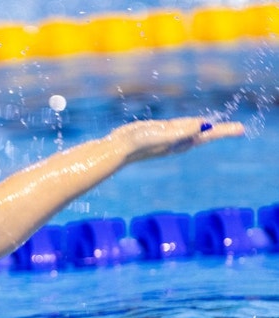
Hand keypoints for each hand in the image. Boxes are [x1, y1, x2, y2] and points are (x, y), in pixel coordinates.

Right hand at [114, 117, 244, 163]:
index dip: (224, 131)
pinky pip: (180, 128)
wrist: (118, 149)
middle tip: (238, 129)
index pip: (208, 135)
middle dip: (220, 131)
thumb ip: (182, 130)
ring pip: (192, 130)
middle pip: (204, 133)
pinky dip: (189, 125)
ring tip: (218, 127)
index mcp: (181, 142)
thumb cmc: (139, 143)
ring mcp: (168, 137)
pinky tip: (192, 125)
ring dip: (206, 129)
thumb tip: (203, 125)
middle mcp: (177, 140)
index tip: (241, 129)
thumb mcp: (162, 134)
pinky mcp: (158, 132)